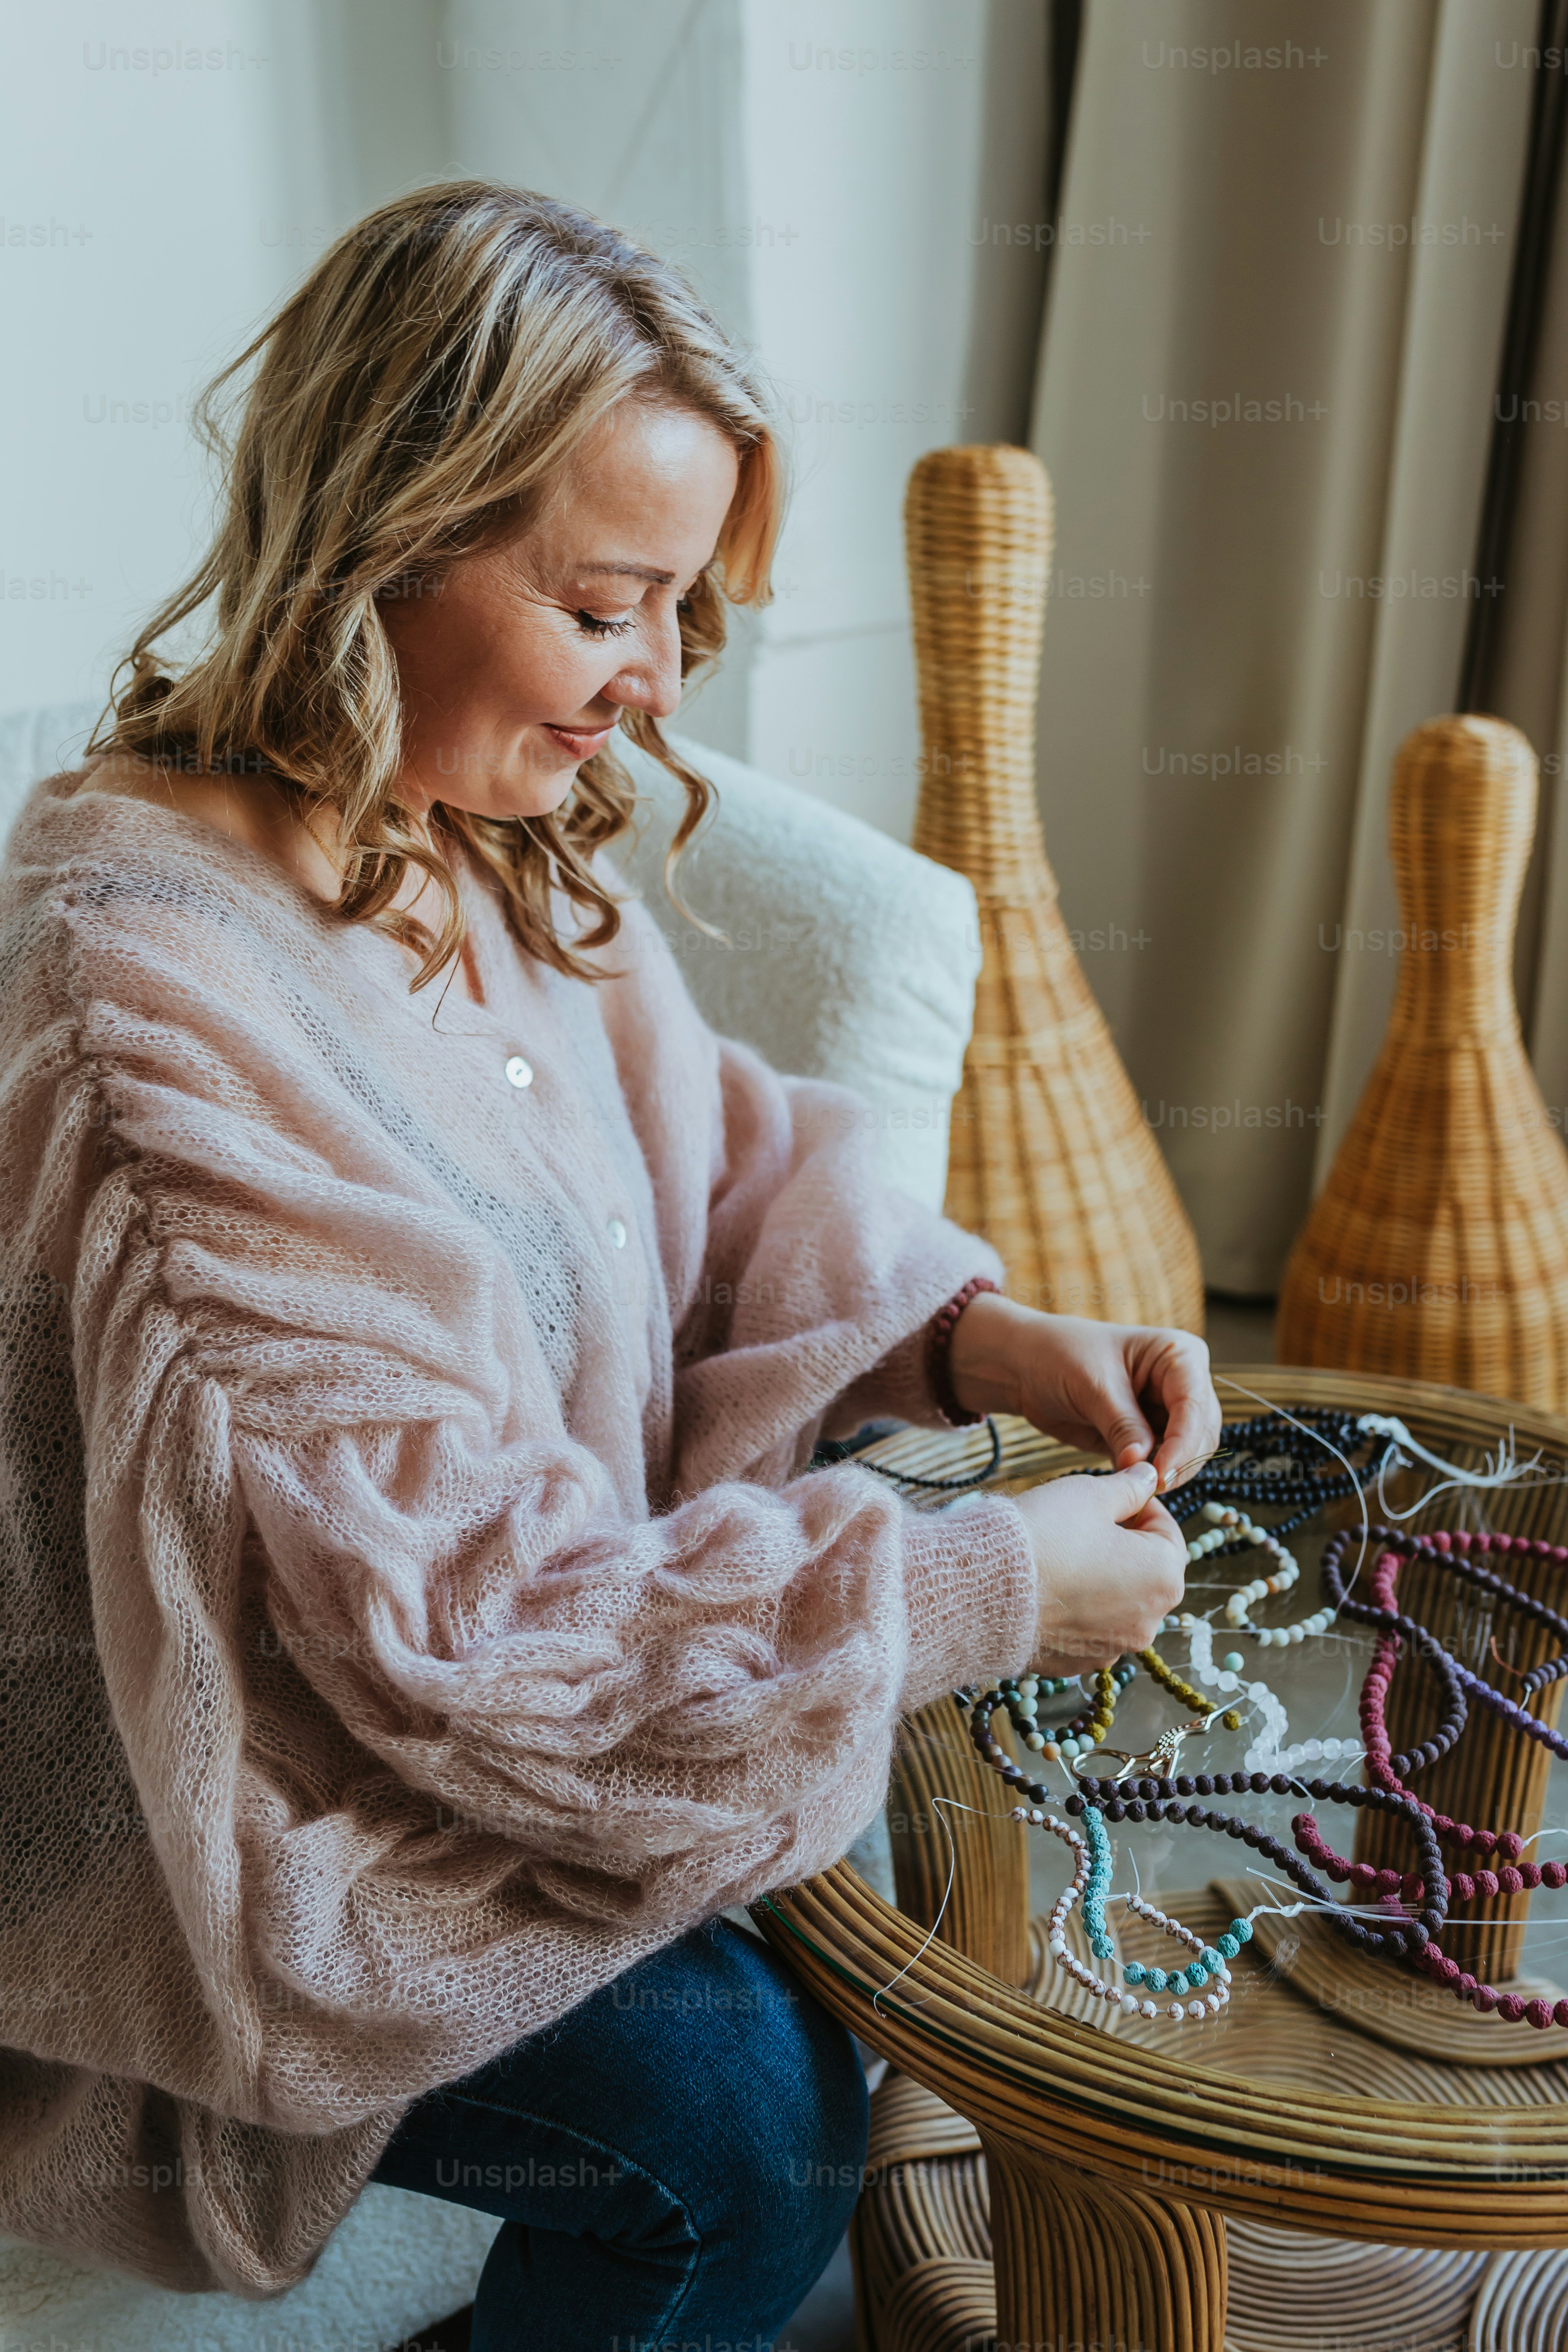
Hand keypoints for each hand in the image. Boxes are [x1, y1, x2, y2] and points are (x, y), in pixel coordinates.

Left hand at [946, 1296, 1219, 1492]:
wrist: (1026, 1365)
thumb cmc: (1060, 1356)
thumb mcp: (1093, 1387)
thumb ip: (1123, 1427)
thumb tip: (1144, 1469)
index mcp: (1178, 1355)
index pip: (1195, 1406)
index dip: (1182, 1444)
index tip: (1160, 1475)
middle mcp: (1182, 1383)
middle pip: (1200, 1434)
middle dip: (1178, 1463)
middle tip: (1147, 1488)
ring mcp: (1166, 1411)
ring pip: (1185, 1454)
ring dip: (1164, 1473)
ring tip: (1134, 1487)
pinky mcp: (1147, 1435)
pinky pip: (1159, 1463)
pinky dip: (1147, 1477)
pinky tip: (1128, 1486)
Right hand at [1015, 1461, 1185, 1673]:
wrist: (983, 1588)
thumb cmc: (1044, 1535)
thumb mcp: (1090, 1494)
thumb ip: (1129, 1487)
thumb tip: (1147, 1477)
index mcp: (1163, 1577)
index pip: (1168, 1533)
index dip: (1141, 1507)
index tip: (1115, 1496)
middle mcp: (1148, 1622)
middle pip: (1146, 1572)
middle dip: (1123, 1546)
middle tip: (1085, 1525)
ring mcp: (1112, 1648)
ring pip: (1117, 1603)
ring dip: (1101, 1580)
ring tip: (1062, 1557)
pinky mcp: (1078, 1662)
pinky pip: (1088, 1629)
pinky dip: (1076, 1610)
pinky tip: (1048, 1589)